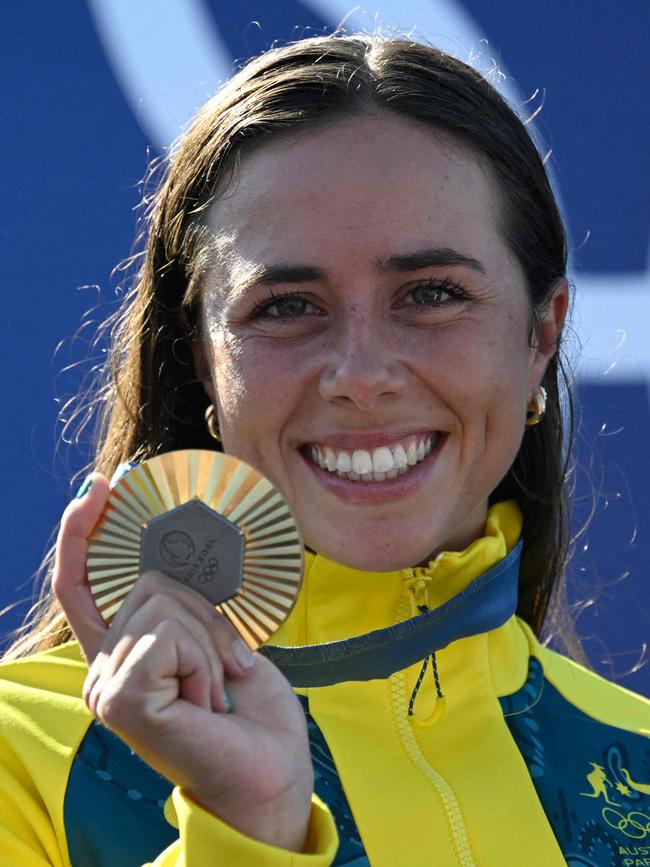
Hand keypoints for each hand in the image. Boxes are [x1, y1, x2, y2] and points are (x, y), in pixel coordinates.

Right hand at [53, 473, 313, 851]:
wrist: (271, 769)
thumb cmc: (248, 710)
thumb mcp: (215, 637)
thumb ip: (183, 602)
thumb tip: (174, 544)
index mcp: (123, 653)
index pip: (81, 584)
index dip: (83, 531)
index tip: (104, 485)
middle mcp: (103, 669)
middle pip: (149, 581)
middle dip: (206, 609)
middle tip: (226, 663)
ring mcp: (105, 685)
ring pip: (164, 601)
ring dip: (212, 638)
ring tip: (216, 688)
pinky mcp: (119, 697)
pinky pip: (169, 634)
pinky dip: (206, 656)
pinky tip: (208, 700)